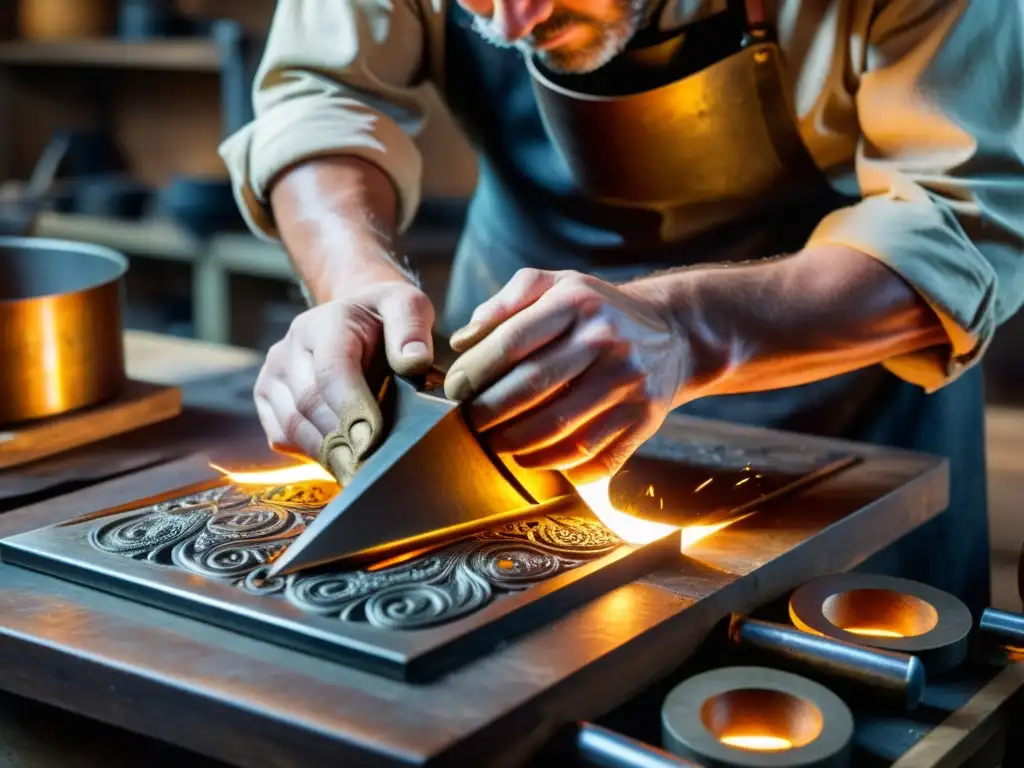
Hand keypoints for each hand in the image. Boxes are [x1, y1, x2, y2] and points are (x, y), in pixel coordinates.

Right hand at [254, 280, 434, 481]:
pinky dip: (310, 453)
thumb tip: (413, 360)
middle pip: (310, 404)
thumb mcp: (408, 306)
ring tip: (359, 473)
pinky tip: (340, 460)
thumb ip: (411, 327)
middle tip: (371, 470)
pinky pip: (282, 436)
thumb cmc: (386, 318)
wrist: (355, 316)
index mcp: (327, 323)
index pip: (332, 371)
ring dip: (327, 453)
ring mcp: (274, 373)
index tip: (373, 441)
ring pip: (293, 425)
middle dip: (342, 441)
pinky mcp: (267, 397)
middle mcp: (291, 347)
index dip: (352, 409)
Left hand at [444, 269, 688, 484]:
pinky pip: (591, 456)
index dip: (474, 372)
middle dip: (487, 412)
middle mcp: (606, 341)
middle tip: (469, 422)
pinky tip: (532, 459)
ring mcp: (628, 384)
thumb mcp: (558, 284)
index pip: (511, 342)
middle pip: (530, 388)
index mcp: (577, 302)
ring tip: (495, 443)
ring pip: (557, 428)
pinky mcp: (644, 420)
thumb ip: (508, 301)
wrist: (674, 334)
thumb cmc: (598, 310)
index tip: (454, 390)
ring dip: (515, 444)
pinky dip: (554, 465)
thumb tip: (463, 340)